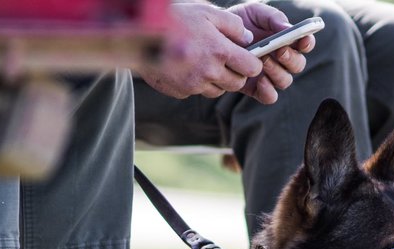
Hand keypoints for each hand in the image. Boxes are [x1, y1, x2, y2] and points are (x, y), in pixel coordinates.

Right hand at [138, 3, 263, 99]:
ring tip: (205, 62)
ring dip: (217, 80)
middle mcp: (209, 72)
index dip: (252, 64)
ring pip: (218, 90)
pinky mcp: (181, 92)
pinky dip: (197, 83)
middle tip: (227, 61)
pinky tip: (188, 67)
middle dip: (236, 74)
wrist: (140, 33)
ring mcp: (194, 84)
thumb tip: (248, 38)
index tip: (248, 59)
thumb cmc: (175, 18)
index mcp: (219, 51)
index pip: (251, 68)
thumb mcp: (206, 12)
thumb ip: (232, 25)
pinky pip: (197, 91)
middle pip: (237, 84)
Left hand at [229, 2, 314, 103]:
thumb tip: (288, 28)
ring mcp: (270, 75)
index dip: (307, 43)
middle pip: (298, 65)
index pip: (305, 44)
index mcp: (287, 41)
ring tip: (264, 61)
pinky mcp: (257, 89)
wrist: (215, 37)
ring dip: (277, 72)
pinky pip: (270, 97)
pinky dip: (268, 90)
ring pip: (285, 81)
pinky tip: (260, 80)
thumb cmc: (239, 22)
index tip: (303, 39)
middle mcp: (282, 60)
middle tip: (279, 50)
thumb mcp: (255, 12)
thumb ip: (273, 17)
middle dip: (291, 59)